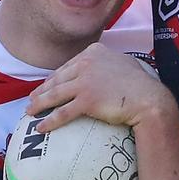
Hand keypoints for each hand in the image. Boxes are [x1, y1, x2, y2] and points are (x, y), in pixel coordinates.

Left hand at [27, 44, 172, 131]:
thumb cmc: (140, 84)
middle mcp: (86, 63)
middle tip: (31, 100)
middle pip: (57, 79)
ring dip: (39, 105)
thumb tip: (103, 69)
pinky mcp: (87, 99)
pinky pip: (63, 112)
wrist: (149, 98)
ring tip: (30, 112)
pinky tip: (41, 127)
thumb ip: (107, 63)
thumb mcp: (122, 63)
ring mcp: (85, 81)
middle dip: (41, 91)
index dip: (53, 79)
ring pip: (55, 95)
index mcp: (94, 52)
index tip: (45, 87)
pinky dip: (50, 120)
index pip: (67, 66)